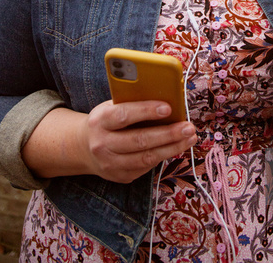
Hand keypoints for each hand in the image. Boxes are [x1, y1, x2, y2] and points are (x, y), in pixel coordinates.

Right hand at [82, 100, 196, 182]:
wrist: (83, 147)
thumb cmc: (106, 120)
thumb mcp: (112, 106)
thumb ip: (132, 102)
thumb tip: (164, 96)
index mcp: (100, 121)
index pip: (124, 115)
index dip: (146, 111)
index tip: (168, 107)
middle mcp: (102, 144)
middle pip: (139, 141)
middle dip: (168, 134)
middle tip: (188, 127)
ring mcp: (110, 164)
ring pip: (146, 158)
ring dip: (172, 148)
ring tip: (189, 138)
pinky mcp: (120, 176)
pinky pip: (146, 167)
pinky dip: (163, 156)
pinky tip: (176, 146)